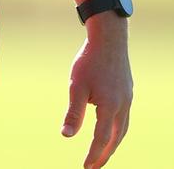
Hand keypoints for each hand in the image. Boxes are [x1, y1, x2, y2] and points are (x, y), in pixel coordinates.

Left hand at [62, 18, 132, 168]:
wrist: (109, 37)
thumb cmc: (89, 60)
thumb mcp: (76, 86)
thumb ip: (74, 113)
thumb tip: (66, 135)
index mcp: (110, 107)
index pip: (101, 139)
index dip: (94, 154)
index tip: (86, 167)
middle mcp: (122, 105)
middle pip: (115, 138)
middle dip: (105, 154)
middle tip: (95, 166)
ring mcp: (127, 98)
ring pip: (122, 128)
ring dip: (113, 142)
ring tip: (103, 151)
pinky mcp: (127, 90)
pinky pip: (125, 116)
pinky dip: (117, 128)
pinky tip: (110, 126)